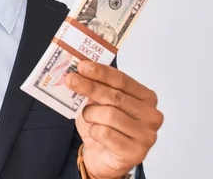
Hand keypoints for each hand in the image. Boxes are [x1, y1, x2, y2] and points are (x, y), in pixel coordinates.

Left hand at [66, 60, 163, 178]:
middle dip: (89, 86)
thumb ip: (94, 87)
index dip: (100, 72)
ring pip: (109, 114)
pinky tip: (95, 133)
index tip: (82, 65)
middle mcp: (151, 115)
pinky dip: (93, 131)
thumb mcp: (98, 102)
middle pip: (115, 96)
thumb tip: (77, 72)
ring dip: (91, 113)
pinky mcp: (135, 152)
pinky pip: (105, 133)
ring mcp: (146, 135)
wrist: (102, 157)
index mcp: (146, 97)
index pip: (122, 80)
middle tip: (71, 80)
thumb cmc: (103, 125)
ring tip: (87, 117)